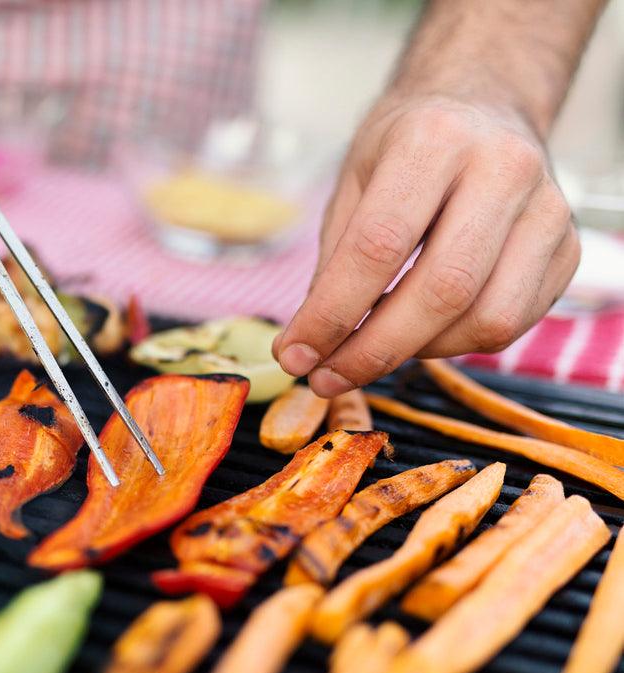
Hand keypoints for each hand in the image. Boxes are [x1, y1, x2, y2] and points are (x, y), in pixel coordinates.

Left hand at [273, 93, 578, 397]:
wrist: (484, 102)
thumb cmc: (407, 146)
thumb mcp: (354, 181)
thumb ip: (333, 262)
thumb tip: (308, 347)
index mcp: (434, 138)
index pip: (378, 246)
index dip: (332, 314)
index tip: (295, 356)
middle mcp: (503, 168)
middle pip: (441, 290)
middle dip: (373, 350)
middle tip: (326, 378)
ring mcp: (548, 209)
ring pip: (486, 319)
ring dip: (417, 353)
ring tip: (371, 349)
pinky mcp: (569, 247)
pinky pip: (512, 323)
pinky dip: (455, 343)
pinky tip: (418, 332)